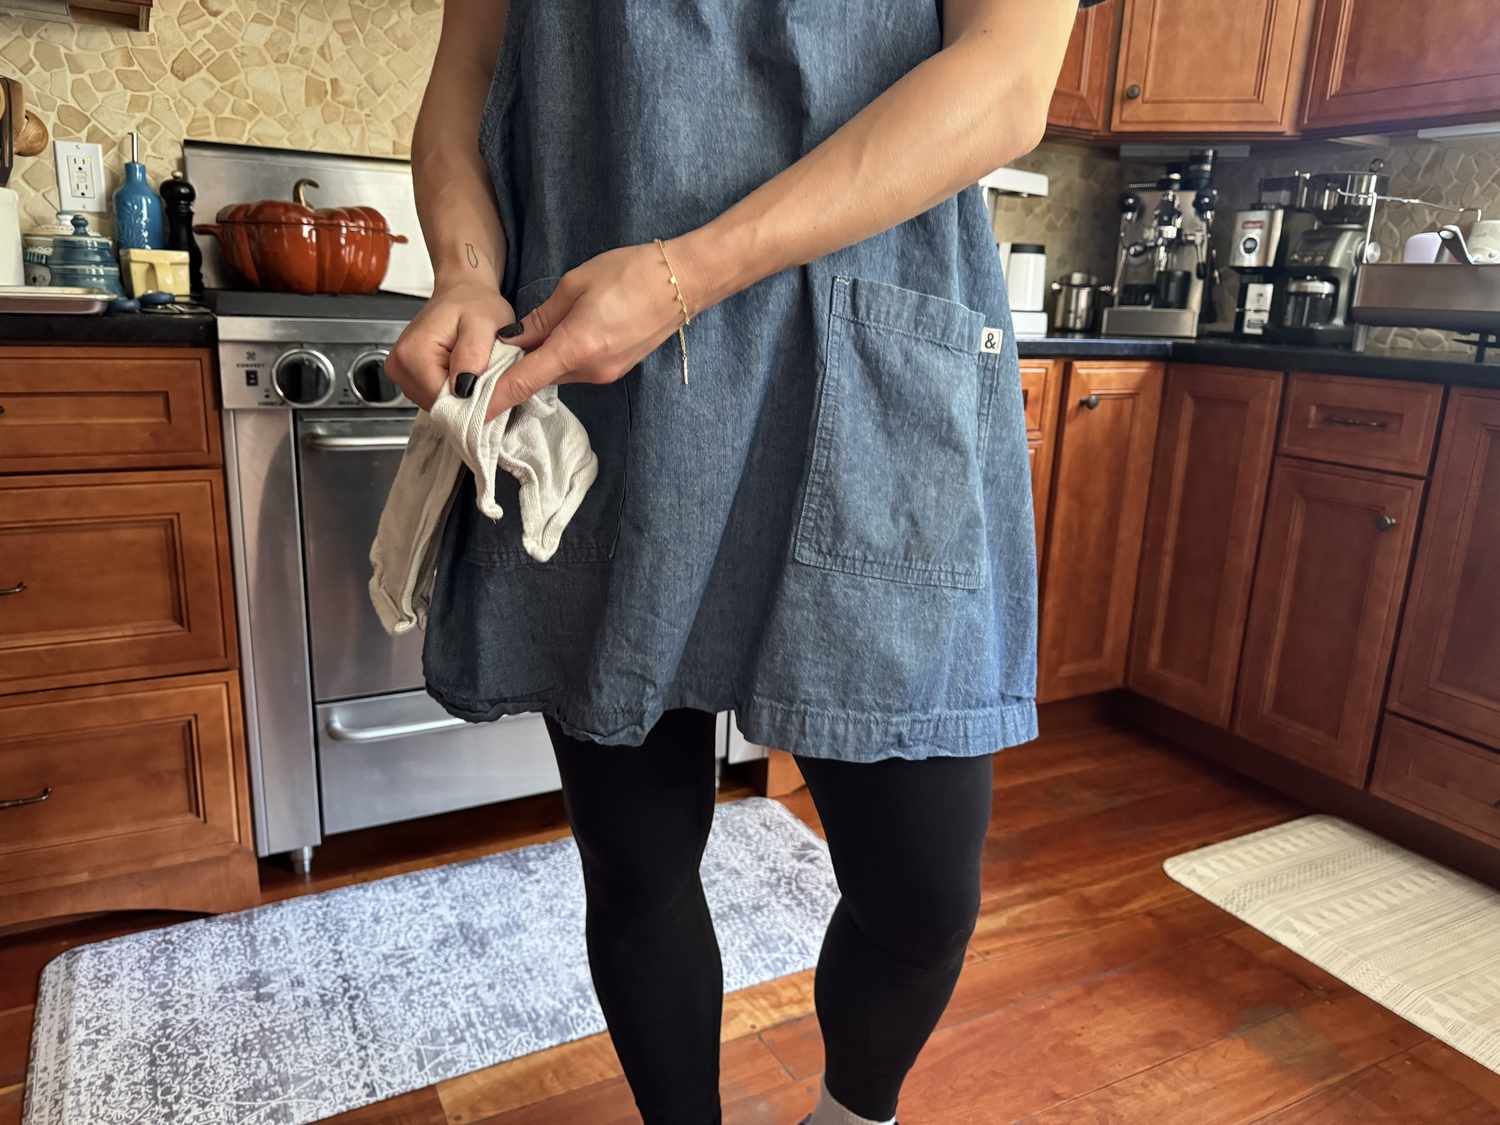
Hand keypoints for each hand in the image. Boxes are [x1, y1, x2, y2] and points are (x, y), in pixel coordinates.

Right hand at [386, 279, 515, 409]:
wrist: (463, 292)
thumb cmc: (474, 304)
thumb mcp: (485, 325)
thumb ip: (474, 356)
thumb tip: (464, 391)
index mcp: (413, 355)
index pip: (443, 404)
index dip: (472, 401)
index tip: (489, 384)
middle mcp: (399, 366)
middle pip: (438, 406)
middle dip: (465, 396)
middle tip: (481, 369)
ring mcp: (400, 372)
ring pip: (437, 404)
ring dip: (458, 393)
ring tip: (469, 365)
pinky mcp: (407, 376)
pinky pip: (434, 397)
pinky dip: (451, 389)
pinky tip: (459, 369)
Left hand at [482, 243, 692, 419]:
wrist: (684, 281)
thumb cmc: (631, 273)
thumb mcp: (575, 285)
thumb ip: (541, 317)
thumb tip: (513, 339)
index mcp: (575, 348)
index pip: (523, 383)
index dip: (494, 399)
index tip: (470, 411)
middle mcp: (590, 370)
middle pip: (539, 379)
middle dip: (516, 370)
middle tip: (493, 353)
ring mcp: (606, 373)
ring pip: (558, 374)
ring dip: (541, 361)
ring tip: (531, 336)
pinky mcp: (616, 369)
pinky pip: (577, 369)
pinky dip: (562, 358)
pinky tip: (563, 335)